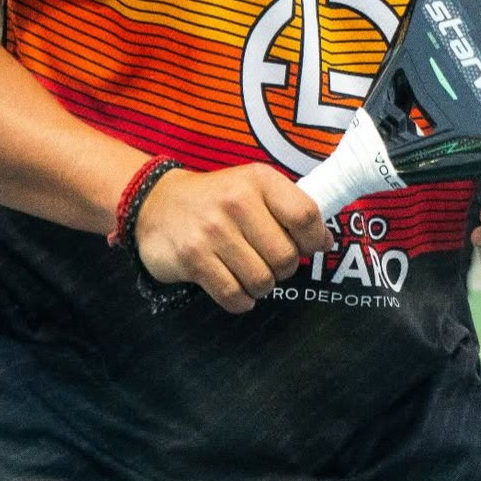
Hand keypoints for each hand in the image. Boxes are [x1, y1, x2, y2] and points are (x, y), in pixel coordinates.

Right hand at [134, 163, 332, 313]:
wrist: (155, 203)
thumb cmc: (215, 199)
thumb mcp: (251, 187)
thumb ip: (288, 208)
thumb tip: (325, 240)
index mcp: (258, 180)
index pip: (305, 216)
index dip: (314, 239)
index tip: (309, 246)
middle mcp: (236, 202)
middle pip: (286, 257)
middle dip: (282, 268)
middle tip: (268, 260)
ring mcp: (212, 231)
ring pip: (262, 281)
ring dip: (260, 285)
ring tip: (248, 270)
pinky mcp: (192, 259)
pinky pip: (234, 296)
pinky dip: (240, 300)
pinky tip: (233, 284)